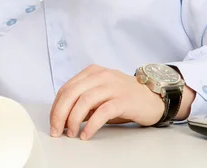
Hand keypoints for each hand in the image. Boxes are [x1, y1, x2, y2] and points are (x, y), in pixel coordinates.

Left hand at [49, 65, 164, 140]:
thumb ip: (83, 101)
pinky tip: (86, 134)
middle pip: (72, 93)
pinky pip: (102, 112)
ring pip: (84, 101)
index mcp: (92, 72)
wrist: (152, 97)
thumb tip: (63, 118)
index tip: (53, 123)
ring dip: (74, 120)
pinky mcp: (123, 100)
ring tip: (72, 134)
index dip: (56, 107)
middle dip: (60, 114)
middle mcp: (101, 75)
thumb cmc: (124, 97)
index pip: (66, 88)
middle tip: (57, 131)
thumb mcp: (100, 95)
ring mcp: (112, 86)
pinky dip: (91, 125)